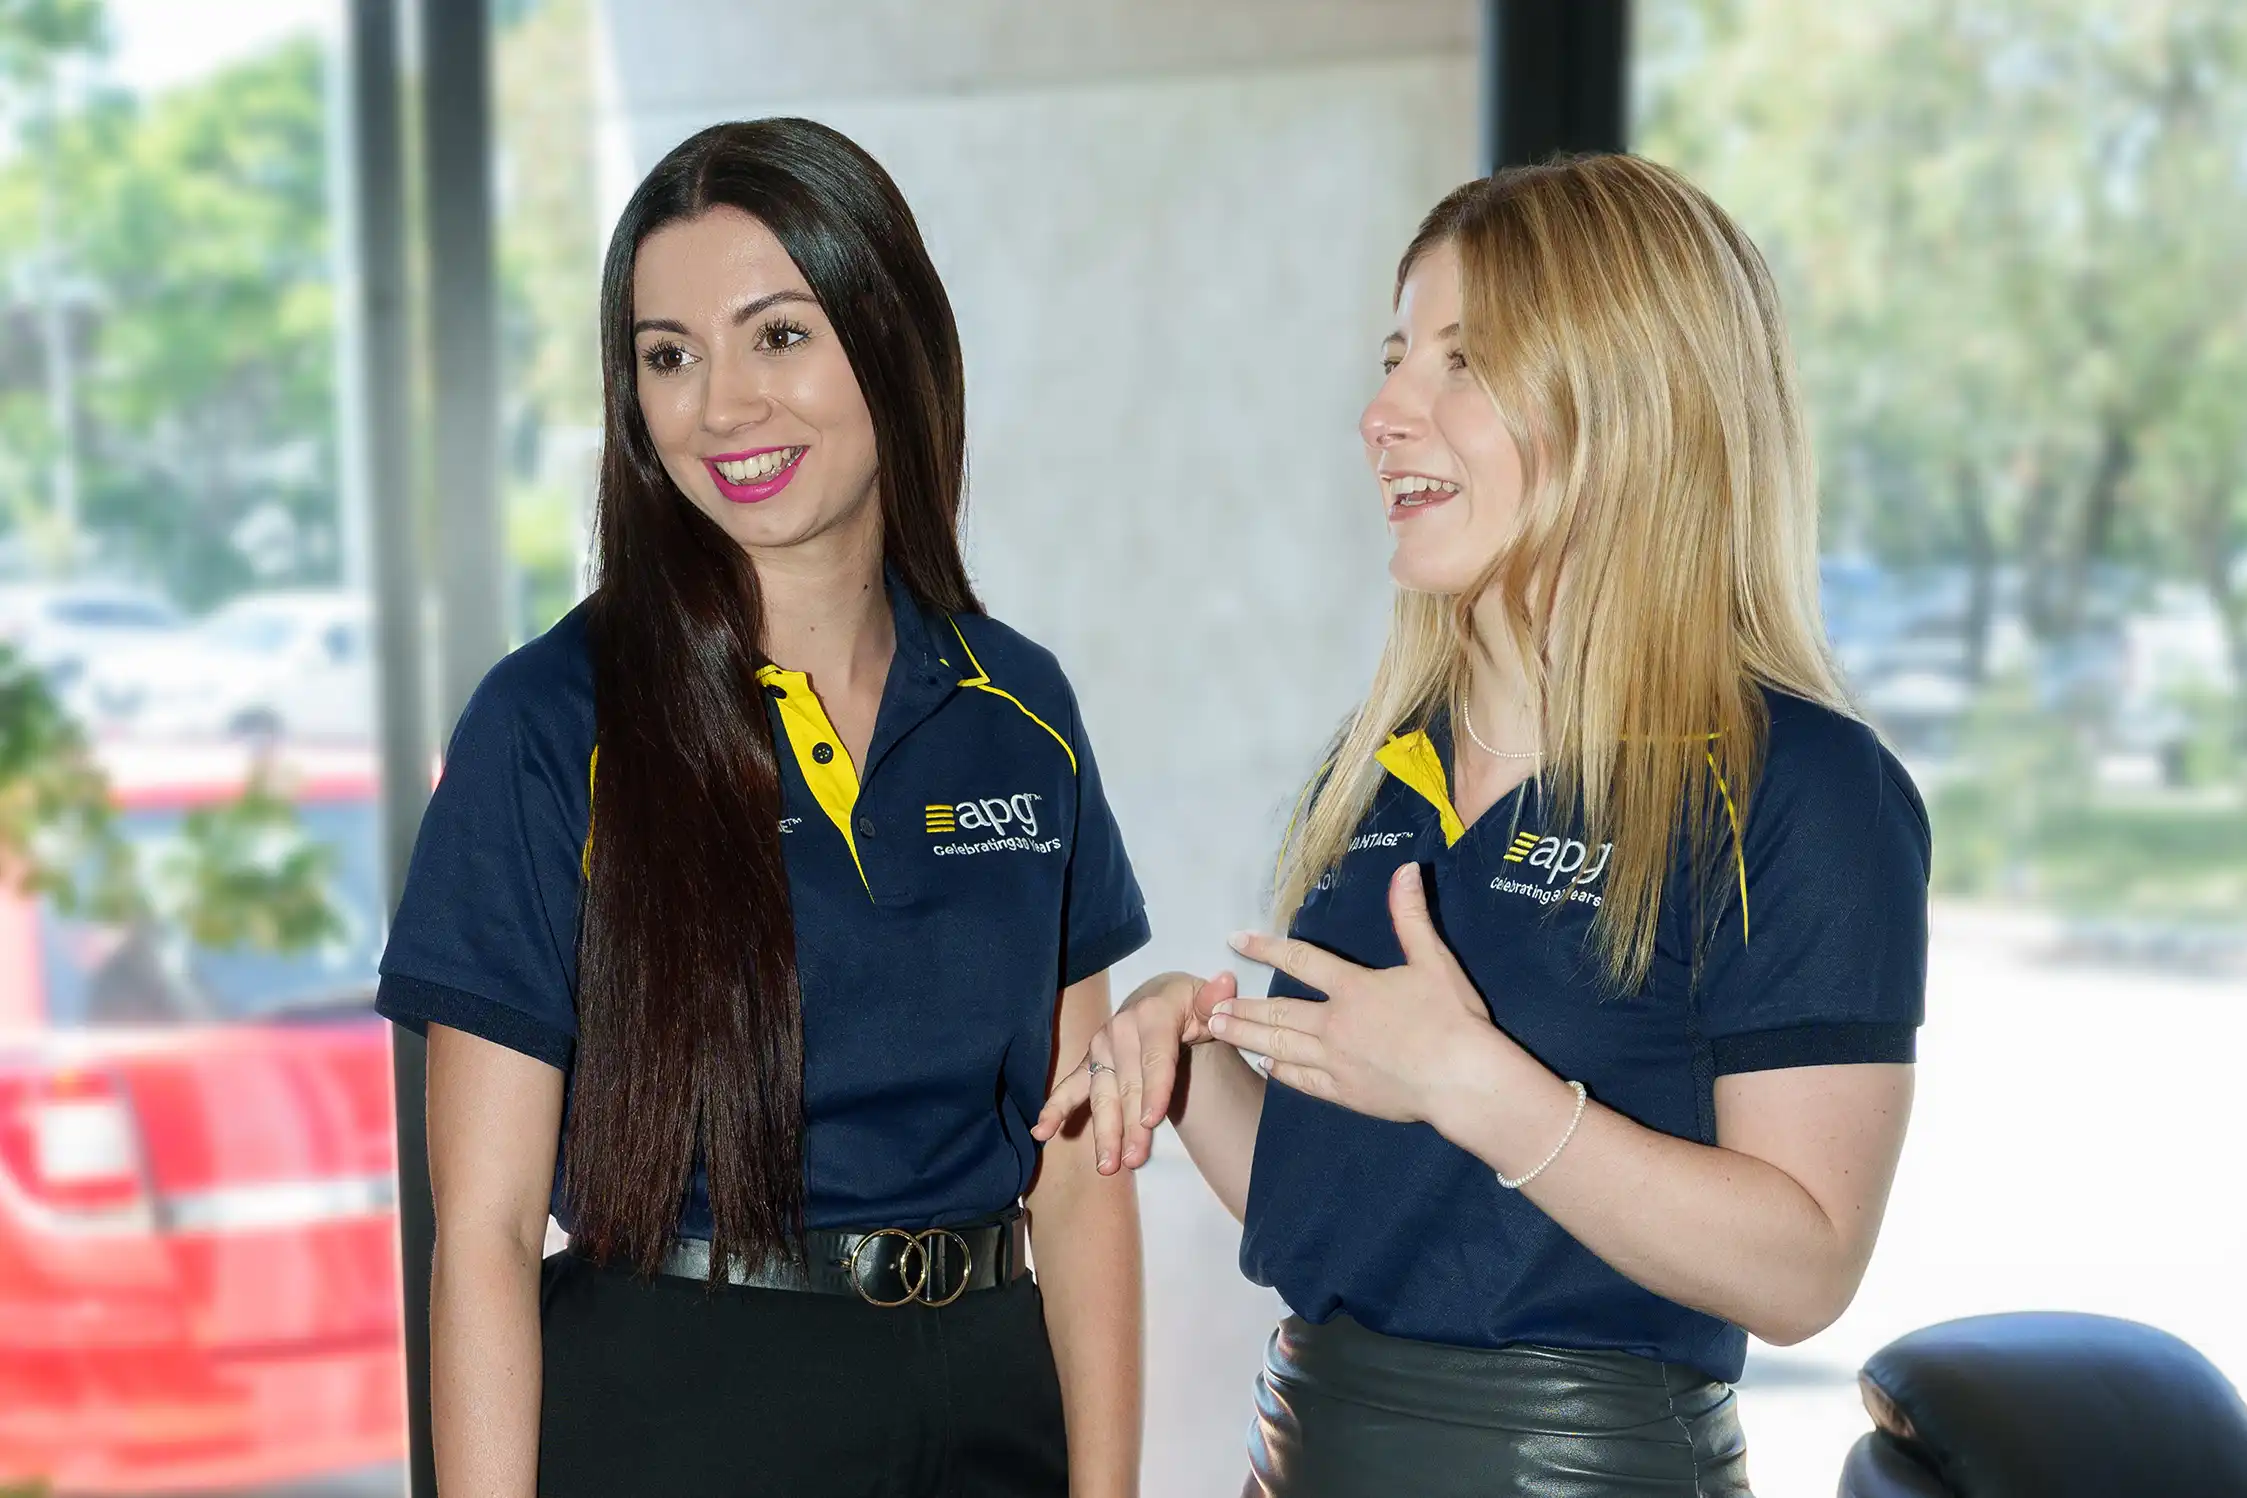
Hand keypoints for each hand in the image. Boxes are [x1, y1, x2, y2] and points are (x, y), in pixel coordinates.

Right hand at [1032, 969, 1240, 1173]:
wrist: (1161, 997)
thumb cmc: (1189, 1005)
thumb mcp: (1208, 1002)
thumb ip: (1216, 1002)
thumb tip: (1225, 985)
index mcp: (1152, 1015)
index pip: (1156, 1058)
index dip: (1154, 1090)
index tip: (1152, 1121)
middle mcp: (1121, 1029)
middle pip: (1128, 1085)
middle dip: (1130, 1125)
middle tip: (1134, 1160)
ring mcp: (1102, 1047)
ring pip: (1102, 1094)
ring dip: (1103, 1130)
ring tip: (1107, 1165)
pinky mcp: (1090, 1062)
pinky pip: (1071, 1086)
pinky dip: (1055, 1108)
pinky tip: (1042, 1132)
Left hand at [1213, 862, 1493, 1124]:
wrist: (1462, 1081)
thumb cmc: (1451, 1019)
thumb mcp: (1433, 961)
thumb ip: (1411, 917)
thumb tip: (1405, 870)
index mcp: (1353, 988)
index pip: (1300, 960)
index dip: (1265, 947)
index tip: (1235, 940)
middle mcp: (1334, 1024)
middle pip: (1277, 1012)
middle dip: (1241, 1007)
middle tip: (1209, 1006)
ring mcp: (1335, 1062)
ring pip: (1279, 1047)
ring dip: (1246, 1036)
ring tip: (1217, 1029)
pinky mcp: (1344, 1093)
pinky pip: (1302, 1080)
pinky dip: (1280, 1072)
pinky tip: (1265, 1066)